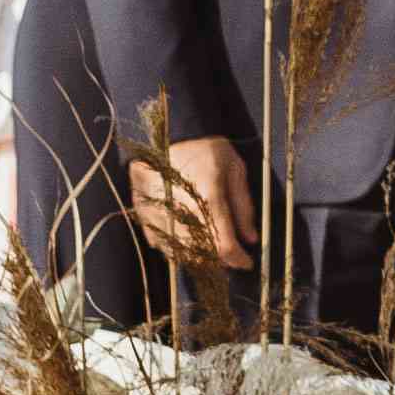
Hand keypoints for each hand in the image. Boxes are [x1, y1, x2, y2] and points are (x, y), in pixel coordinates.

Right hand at [130, 131, 257, 271]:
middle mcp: (180, 209)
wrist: (168, 131)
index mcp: (208, 196)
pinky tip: (188, 237)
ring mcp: (158, 213)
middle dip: (219, 258)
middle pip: (202, 253)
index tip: (247, 262)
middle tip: (230, 252)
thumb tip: (252, 239)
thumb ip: (243, 208)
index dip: (238, 259)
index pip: (224, 244)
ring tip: (210, 245)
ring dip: (198, 255)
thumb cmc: (207, 148)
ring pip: (180, 251)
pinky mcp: (143, 213)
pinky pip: (161, 242)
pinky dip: (177, 246)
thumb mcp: (235, 170)